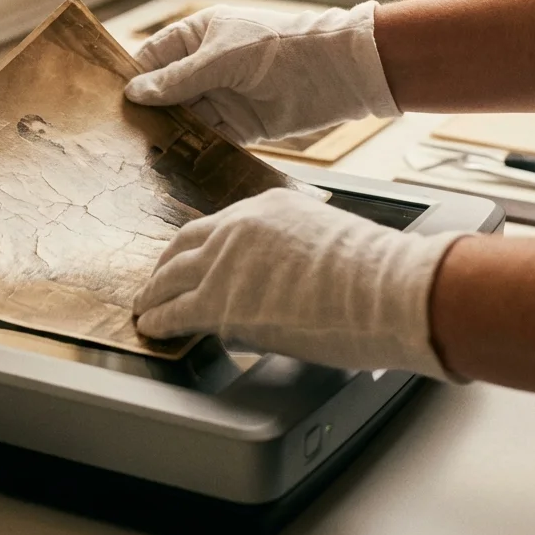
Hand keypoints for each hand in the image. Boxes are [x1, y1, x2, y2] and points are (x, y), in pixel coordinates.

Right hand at [124, 2, 400, 144]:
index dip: (133, 78)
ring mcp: (221, 98)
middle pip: (164, 93)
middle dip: (147, 112)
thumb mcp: (220, 58)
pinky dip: (193, 150)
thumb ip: (178, 79)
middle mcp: (204, 68)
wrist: (333, 72)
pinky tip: (174, 162)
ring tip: (141, 153)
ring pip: (183, 119)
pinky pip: (207, 139)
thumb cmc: (277, 47)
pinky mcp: (238, 126)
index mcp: (196, 38)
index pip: (152, 59)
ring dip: (168, 134)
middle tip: (118, 135)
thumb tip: (134, 92)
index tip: (109, 101)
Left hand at [133, 188, 465, 379]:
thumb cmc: (378, 276)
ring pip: (171, 277)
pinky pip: (176, 312)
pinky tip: (152, 327)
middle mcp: (240, 227)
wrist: (389, 290)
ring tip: (146, 307)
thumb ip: (295, 256)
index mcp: (270, 207)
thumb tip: (282, 287)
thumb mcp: (329, 243)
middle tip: (157, 280)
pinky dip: (160, 321)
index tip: (191, 257)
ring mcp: (226, 263)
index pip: (220, 226)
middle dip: (166, 265)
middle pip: (185, 245)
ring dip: (154, 294)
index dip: (200, 247)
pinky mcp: (221, 302)